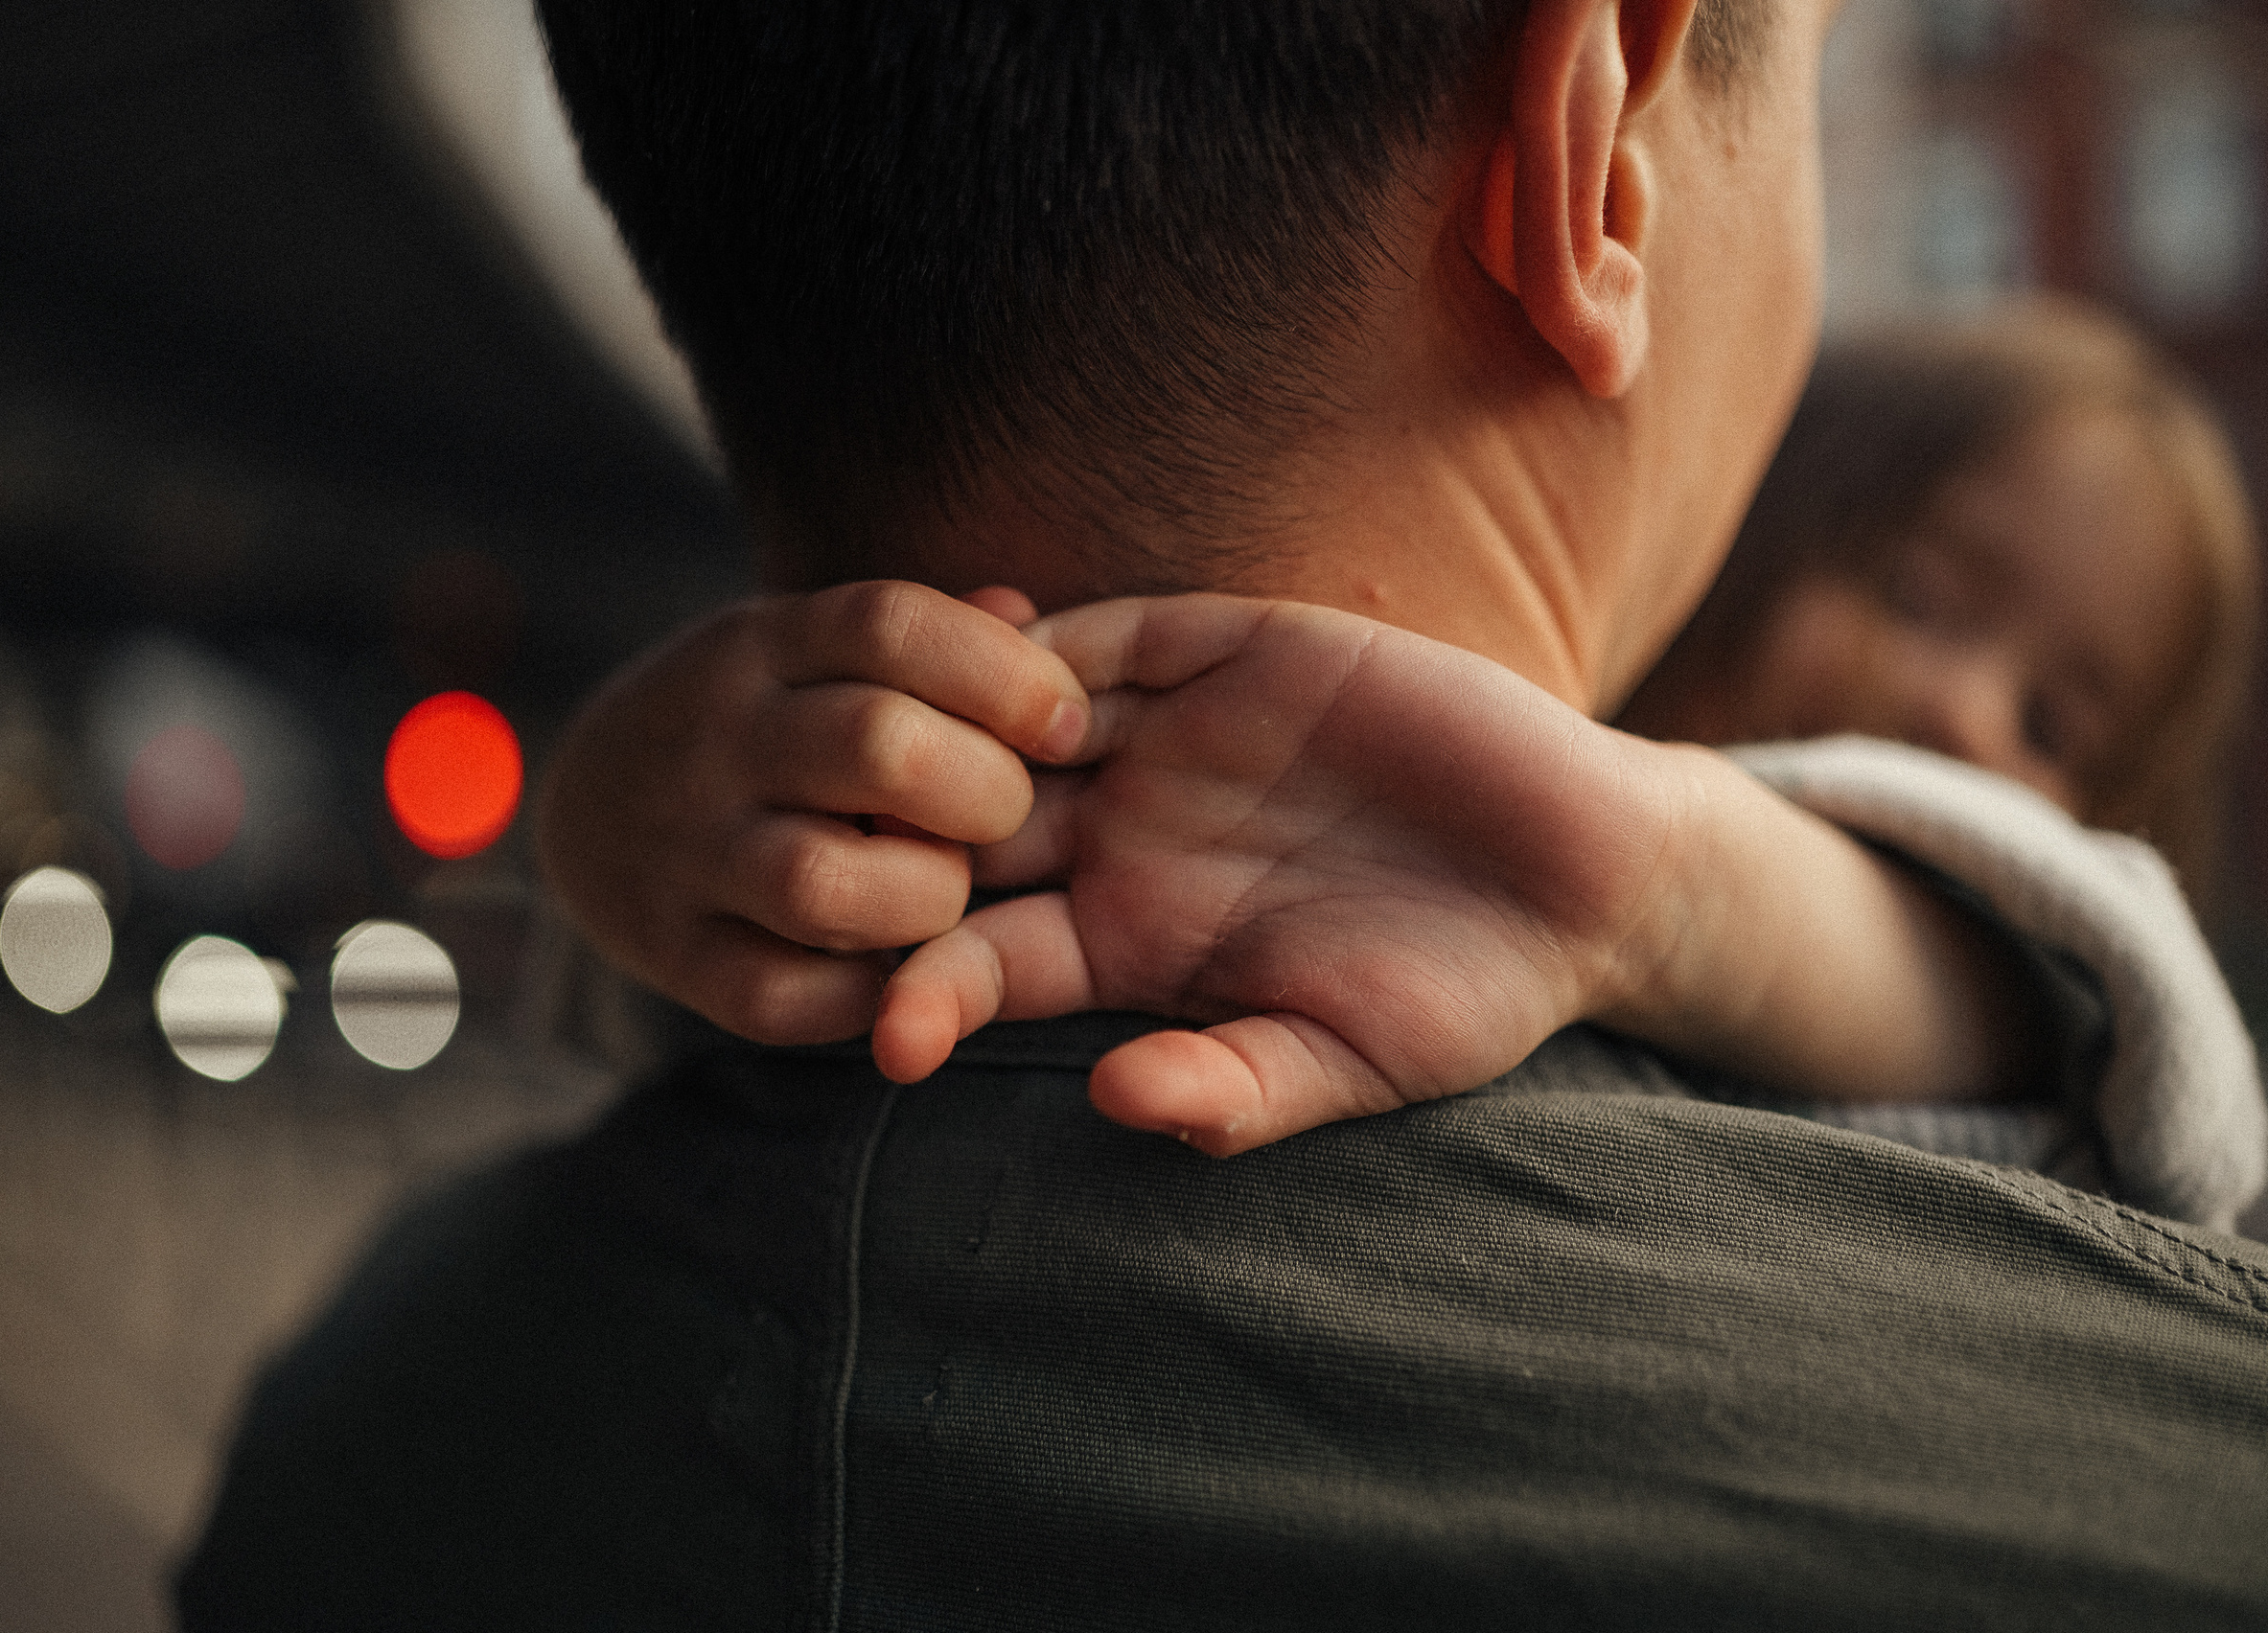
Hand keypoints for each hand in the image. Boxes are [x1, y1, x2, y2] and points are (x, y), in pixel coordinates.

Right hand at [537, 581, 1088, 1042]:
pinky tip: (894, 962)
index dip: (1004, 672)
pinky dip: (861, 992)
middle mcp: (719, 738)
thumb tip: (1022, 617)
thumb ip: (926, 635)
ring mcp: (686, 849)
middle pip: (879, 746)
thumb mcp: (813, 647)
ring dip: (923, 895)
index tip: (1064, 721)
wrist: (584, 805)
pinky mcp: (675, 953)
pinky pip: (781, 993)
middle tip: (1006, 813)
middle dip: (986, 790)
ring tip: (941, 889)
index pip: (890, 624)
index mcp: (764, 644)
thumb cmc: (762, 721)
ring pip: (823, 881)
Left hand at [873, 595, 1701, 1152]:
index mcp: (1126, 943)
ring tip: (910, 765)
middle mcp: (1123, 834)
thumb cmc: (1465, 995)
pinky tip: (1013, 662)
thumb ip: (1230, 1087)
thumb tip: (1109, 1101)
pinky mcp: (1232, 649)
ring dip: (953, 734)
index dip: (922, 990)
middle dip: (893, 845)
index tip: (886, 1038)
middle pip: (959, 831)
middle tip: (845, 860)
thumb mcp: (1347, 1062)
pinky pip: (1112, 636)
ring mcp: (1170, 735)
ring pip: (1008, 721)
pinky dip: (1053, 642)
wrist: (1588, 875)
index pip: (982, 958)